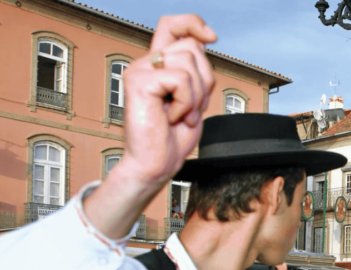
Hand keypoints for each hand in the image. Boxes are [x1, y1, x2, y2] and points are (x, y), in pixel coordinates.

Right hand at [118, 15, 216, 186]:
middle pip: (191, 47)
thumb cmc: (172, 139)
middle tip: (193, 108)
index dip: (193, 23)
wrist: (155, 165)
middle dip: (204, 80)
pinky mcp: (138, 81)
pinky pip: (180, 79)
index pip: (172, 26)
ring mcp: (139, 70)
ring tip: (182, 115)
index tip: (212, 36)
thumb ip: (195, 71)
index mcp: (157, 66)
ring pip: (188, 62)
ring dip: (196, 95)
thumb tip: (203, 41)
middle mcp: (145, 64)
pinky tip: (172, 117)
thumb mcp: (193, 99)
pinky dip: (186, 102)